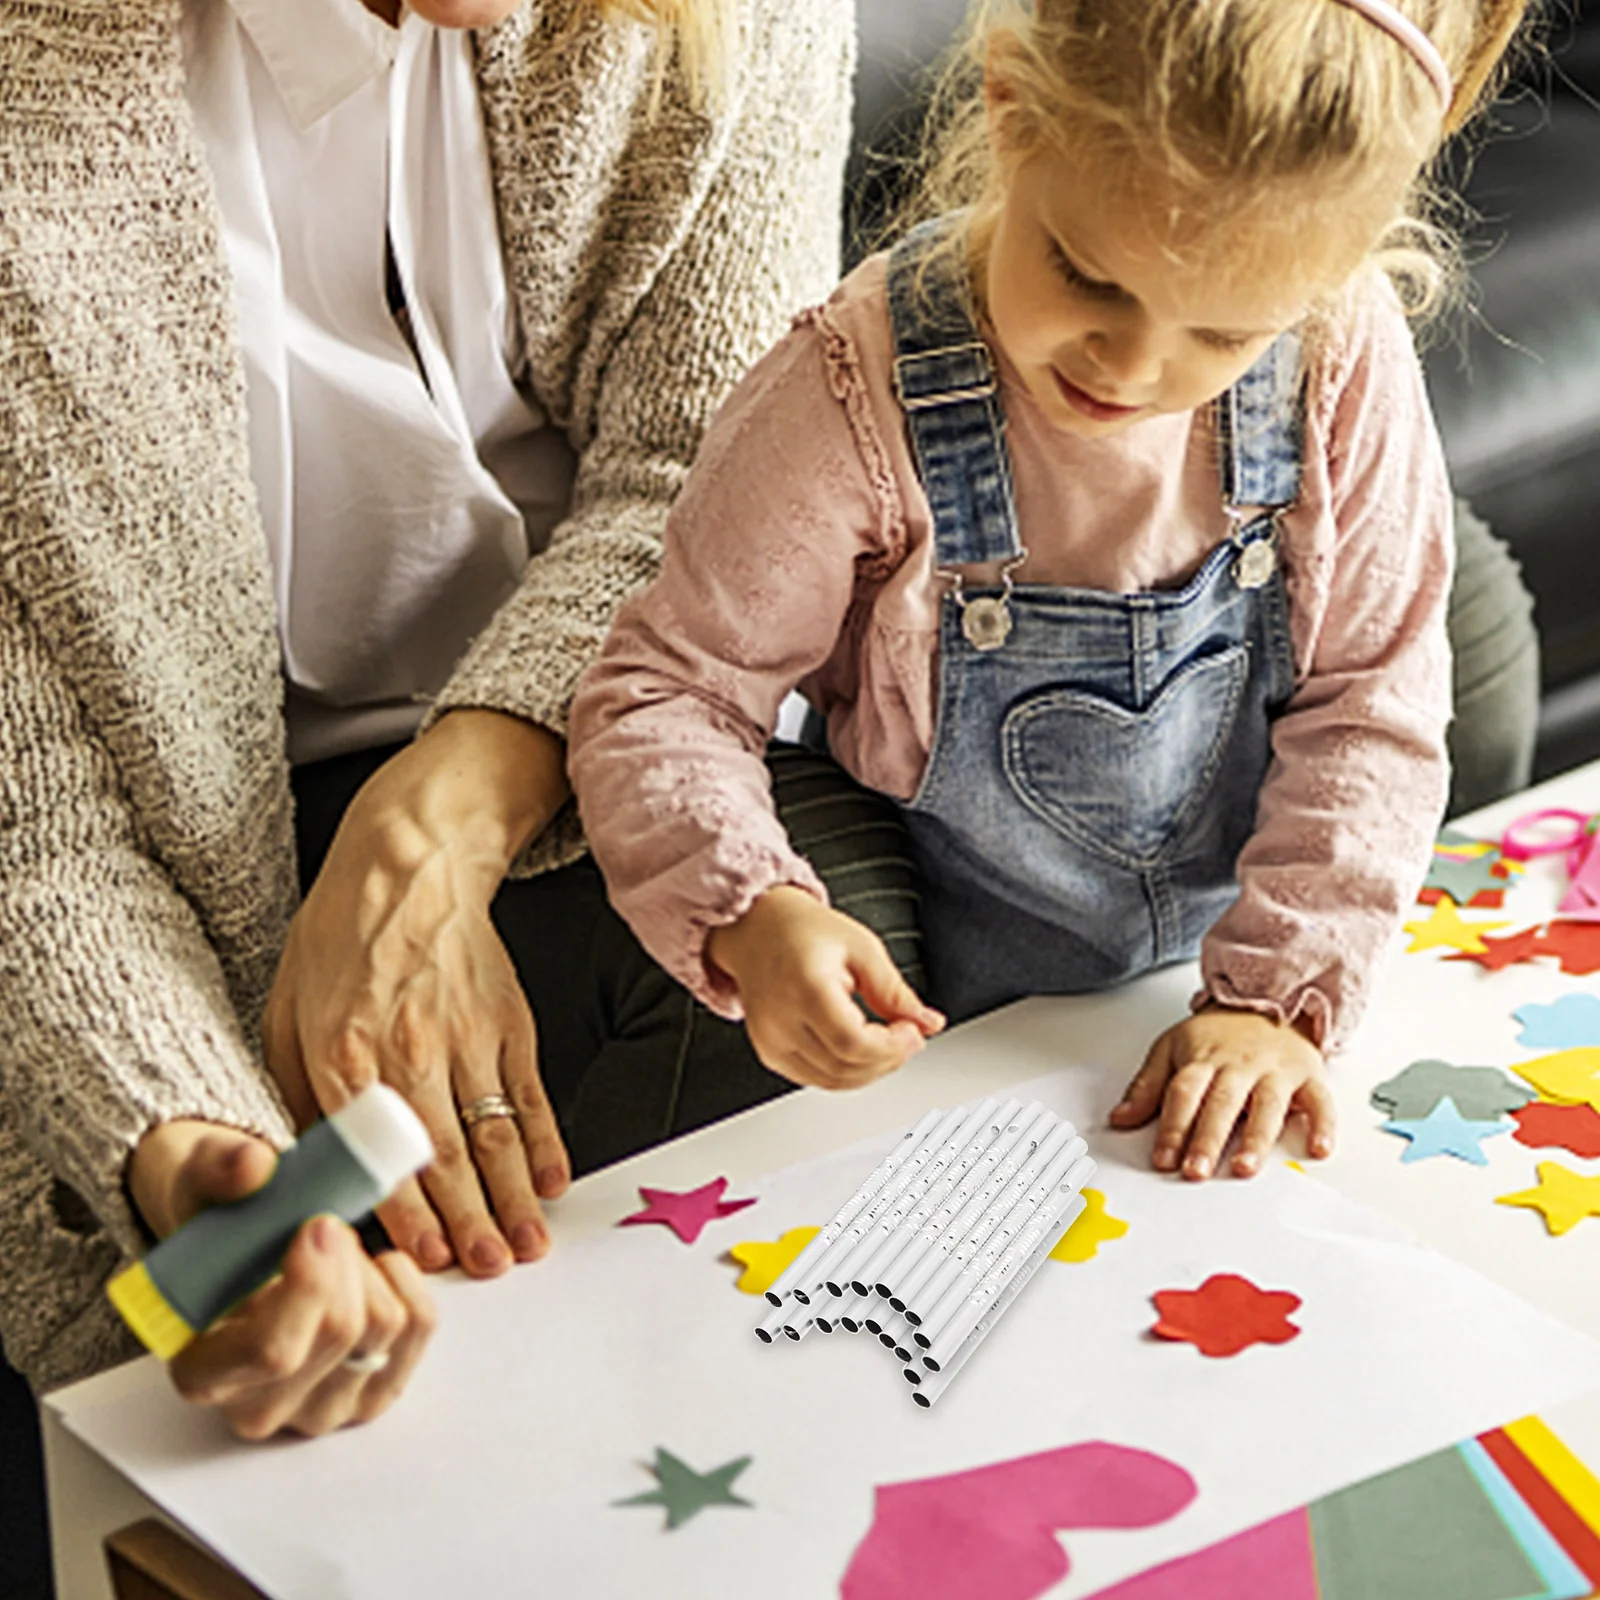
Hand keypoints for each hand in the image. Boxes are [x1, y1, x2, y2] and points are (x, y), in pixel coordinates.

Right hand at [128, 1121, 435, 1438]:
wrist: (244, 1246)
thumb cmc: (220, 1224)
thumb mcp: (200, 1182)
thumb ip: (217, 1168)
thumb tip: (252, 1166)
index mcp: (203, 1370)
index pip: (272, 1353)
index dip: (310, 1284)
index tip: (317, 1226)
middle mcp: (261, 1406)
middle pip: (341, 1332)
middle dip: (345, 1258)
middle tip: (322, 1225)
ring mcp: (323, 1408)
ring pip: (386, 1325)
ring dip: (371, 1267)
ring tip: (335, 1251)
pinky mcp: (374, 1391)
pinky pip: (420, 1324)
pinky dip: (405, 1279)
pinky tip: (370, 1267)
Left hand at [263, 710, 570, 1278]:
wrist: (410, 862)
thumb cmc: (343, 934)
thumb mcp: (286, 1010)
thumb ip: (293, 1091)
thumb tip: (307, 1164)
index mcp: (345, 1054)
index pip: (378, 1155)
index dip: (407, 1214)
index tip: (428, 1259)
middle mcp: (410, 1050)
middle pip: (447, 1156)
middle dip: (472, 1224)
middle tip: (491, 1269)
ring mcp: (468, 1037)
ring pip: (495, 1134)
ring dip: (515, 1197)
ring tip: (529, 1244)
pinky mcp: (509, 1022)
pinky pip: (530, 1094)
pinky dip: (546, 1140)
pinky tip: (553, 1179)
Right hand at [707, 886, 944, 1087]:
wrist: (757, 930)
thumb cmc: (801, 931)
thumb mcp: (860, 947)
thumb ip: (894, 990)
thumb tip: (927, 1021)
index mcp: (804, 988)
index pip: (853, 1042)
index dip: (892, 1047)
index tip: (914, 1032)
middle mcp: (781, 1021)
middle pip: (845, 1067)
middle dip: (888, 1059)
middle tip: (908, 1035)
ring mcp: (771, 1042)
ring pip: (833, 1081)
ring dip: (871, 1069)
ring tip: (888, 1042)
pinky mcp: (770, 1054)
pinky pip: (816, 1079)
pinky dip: (847, 1072)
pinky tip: (862, 1050)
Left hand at [1107, 1004, 1334, 1179]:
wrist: (1266, 996)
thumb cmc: (1217, 1032)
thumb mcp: (1172, 1047)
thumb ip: (1147, 1086)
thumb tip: (1120, 1119)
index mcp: (1203, 1058)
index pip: (1184, 1093)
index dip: (1172, 1126)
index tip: (1163, 1159)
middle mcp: (1239, 1065)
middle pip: (1221, 1102)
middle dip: (1207, 1138)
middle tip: (1196, 1170)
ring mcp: (1275, 1071)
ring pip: (1267, 1105)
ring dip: (1256, 1138)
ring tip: (1244, 1168)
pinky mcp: (1307, 1076)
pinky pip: (1319, 1101)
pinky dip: (1322, 1125)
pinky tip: (1317, 1149)